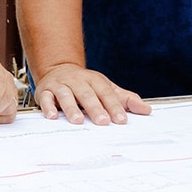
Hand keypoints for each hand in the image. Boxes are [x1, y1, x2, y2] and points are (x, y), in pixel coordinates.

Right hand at [32, 63, 150, 124]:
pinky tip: (52, 116)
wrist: (58, 69)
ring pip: (66, 95)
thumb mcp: (106, 88)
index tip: (121, 120)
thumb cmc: (86, 84)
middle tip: (103, 121)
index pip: (106, 93)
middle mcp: (77, 81)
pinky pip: (45, 98)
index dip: (114, 106)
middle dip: (95, 107)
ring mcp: (60, 85)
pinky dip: (48, 106)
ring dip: (71, 107)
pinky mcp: (44, 91)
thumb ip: (125, 99)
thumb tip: (147, 110)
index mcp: (94, 80)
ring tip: (77, 121)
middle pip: (87, 94)